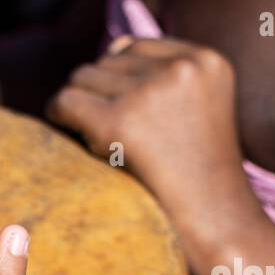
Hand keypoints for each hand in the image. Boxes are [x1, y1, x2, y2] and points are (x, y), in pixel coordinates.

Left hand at [47, 37, 263, 260]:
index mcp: (206, 60)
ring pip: (82, 78)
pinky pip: (66, 101)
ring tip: (104, 146)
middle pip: (107, 62)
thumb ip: (161, 78)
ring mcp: (152, 91)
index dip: (118, 84)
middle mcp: (181, 67)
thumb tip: (111, 49)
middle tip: (112, 140)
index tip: (122, 118)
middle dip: (100, 97)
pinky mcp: (120, 121)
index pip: (135, 49)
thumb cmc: (199, 180)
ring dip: (83, 109)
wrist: (216, 226)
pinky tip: (68, 137)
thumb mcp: (196, 111)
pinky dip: (59, 117)